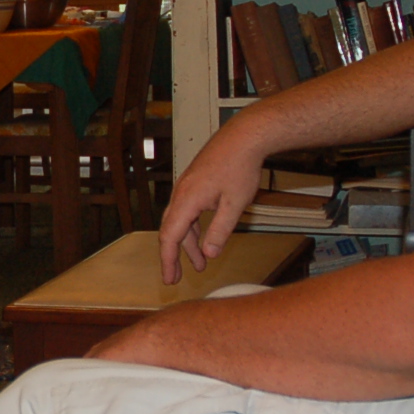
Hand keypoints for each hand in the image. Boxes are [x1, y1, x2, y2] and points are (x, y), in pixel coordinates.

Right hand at [157, 122, 264, 282]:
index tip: (169, 278)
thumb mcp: (235, 204)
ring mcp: (187, 186)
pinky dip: (192, 228)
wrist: (245, 136)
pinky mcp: (195, 182)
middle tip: (175, 278)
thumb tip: (210, 253)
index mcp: (187, 199)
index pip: (170, 236)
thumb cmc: (240, 166)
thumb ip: (220, 230)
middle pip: (171, 230)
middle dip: (173, 256)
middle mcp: (182, 193)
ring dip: (188, 243)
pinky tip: (203, 237)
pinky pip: (187, 210)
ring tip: (200, 263)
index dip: (168, 259)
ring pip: (181, 221)